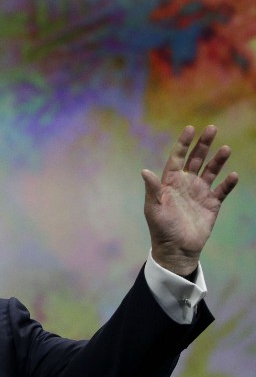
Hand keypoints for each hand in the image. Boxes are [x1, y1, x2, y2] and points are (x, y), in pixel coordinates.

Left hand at [142, 125, 237, 275]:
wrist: (176, 248)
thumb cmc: (161, 228)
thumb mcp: (154, 208)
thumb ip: (152, 189)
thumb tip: (144, 171)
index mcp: (170, 182)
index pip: (178, 158)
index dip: (183, 143)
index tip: (190, 128)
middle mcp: (186, 183)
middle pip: (196, 159)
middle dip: (204, 144)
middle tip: (212, 128)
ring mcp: (200, 192)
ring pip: (211, 171)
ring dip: (218, 160)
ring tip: (225, 149)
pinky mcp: (212, 204)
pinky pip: (222, 190)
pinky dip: (228, 183)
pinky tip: (232, 175)